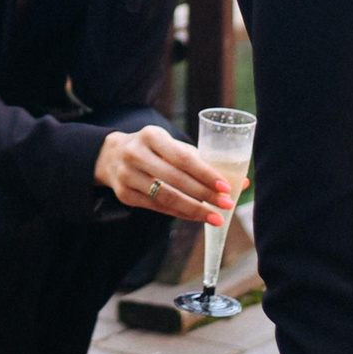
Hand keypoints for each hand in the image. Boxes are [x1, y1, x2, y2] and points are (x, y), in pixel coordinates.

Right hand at [95, 125, 235, 225]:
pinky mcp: (125, 195)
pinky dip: (181, 213)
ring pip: (166, 198)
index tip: (226, 187)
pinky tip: (197, 216)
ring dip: (195, 210)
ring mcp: (128, 176)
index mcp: (151, 136)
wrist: (111, 156)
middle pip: (176, 180)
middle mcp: (136, 154)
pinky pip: (158, 208)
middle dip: (205, 195)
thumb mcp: (170, 145)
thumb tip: (240, 181)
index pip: (183, 157)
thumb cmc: (153, 149)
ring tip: (216, 217)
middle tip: (227, 205)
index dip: (206, 173)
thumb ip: (201, 160)